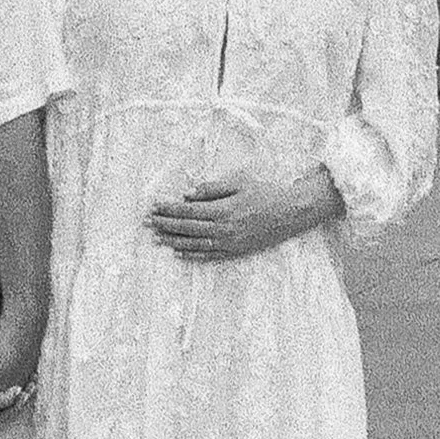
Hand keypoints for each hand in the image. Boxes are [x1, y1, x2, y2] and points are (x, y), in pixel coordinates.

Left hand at [147, 171, 336, 263]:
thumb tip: (186, 194)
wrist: (292, 212)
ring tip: (156, 238)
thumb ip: (211, 189)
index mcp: (223, 210)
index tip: (153, 206)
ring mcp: (230, 244)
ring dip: (173, 241)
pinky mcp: (236, 251)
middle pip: (187, 228)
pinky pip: (209, 256)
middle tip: (147, 223)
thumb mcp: (239, 182)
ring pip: (195, 244)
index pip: (187, 211)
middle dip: (164, 225)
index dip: (168, 209)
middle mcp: (224, 230)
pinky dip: (192, 254)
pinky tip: (179, 252)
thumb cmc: (267, 192)